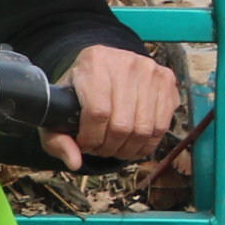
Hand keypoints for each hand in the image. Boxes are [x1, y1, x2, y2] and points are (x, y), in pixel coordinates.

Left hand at [49, 45, 177, 170]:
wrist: (105, 67)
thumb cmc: (80, 90)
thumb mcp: (59, 110)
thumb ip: (57, 139)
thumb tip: (74, 162)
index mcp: (94, 62)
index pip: (97, 112)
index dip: (91, 138)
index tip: (85, 144)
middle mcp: (125, 62)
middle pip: (122, 124)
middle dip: (109, 147)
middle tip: (100, 148)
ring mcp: (150, 70)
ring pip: (143, 129)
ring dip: (128, 148)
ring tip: (116, 147)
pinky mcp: (167, 81)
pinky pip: (161, 126)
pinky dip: (147, 143)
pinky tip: (133, 143)